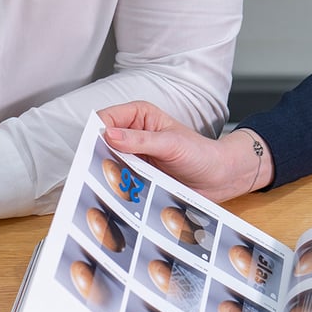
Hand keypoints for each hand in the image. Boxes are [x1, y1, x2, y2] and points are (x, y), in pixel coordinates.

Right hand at [97, 101, 271, 201]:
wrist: (220, 178)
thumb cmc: (202, 153)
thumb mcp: (171, 144)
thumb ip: (140, 140)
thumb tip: (109, 135)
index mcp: (139, 116)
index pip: (106, 119)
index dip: (96, 133)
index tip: (91, 150)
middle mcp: (132, 134)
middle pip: (102, 143)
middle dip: (98, 157)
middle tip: (96, 172)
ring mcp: (133, 157)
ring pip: (108, 164)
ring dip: (108, 174)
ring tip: (110, 185)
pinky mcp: (137, 176)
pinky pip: (119, 181)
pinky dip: (118, 188)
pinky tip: (119, 195)